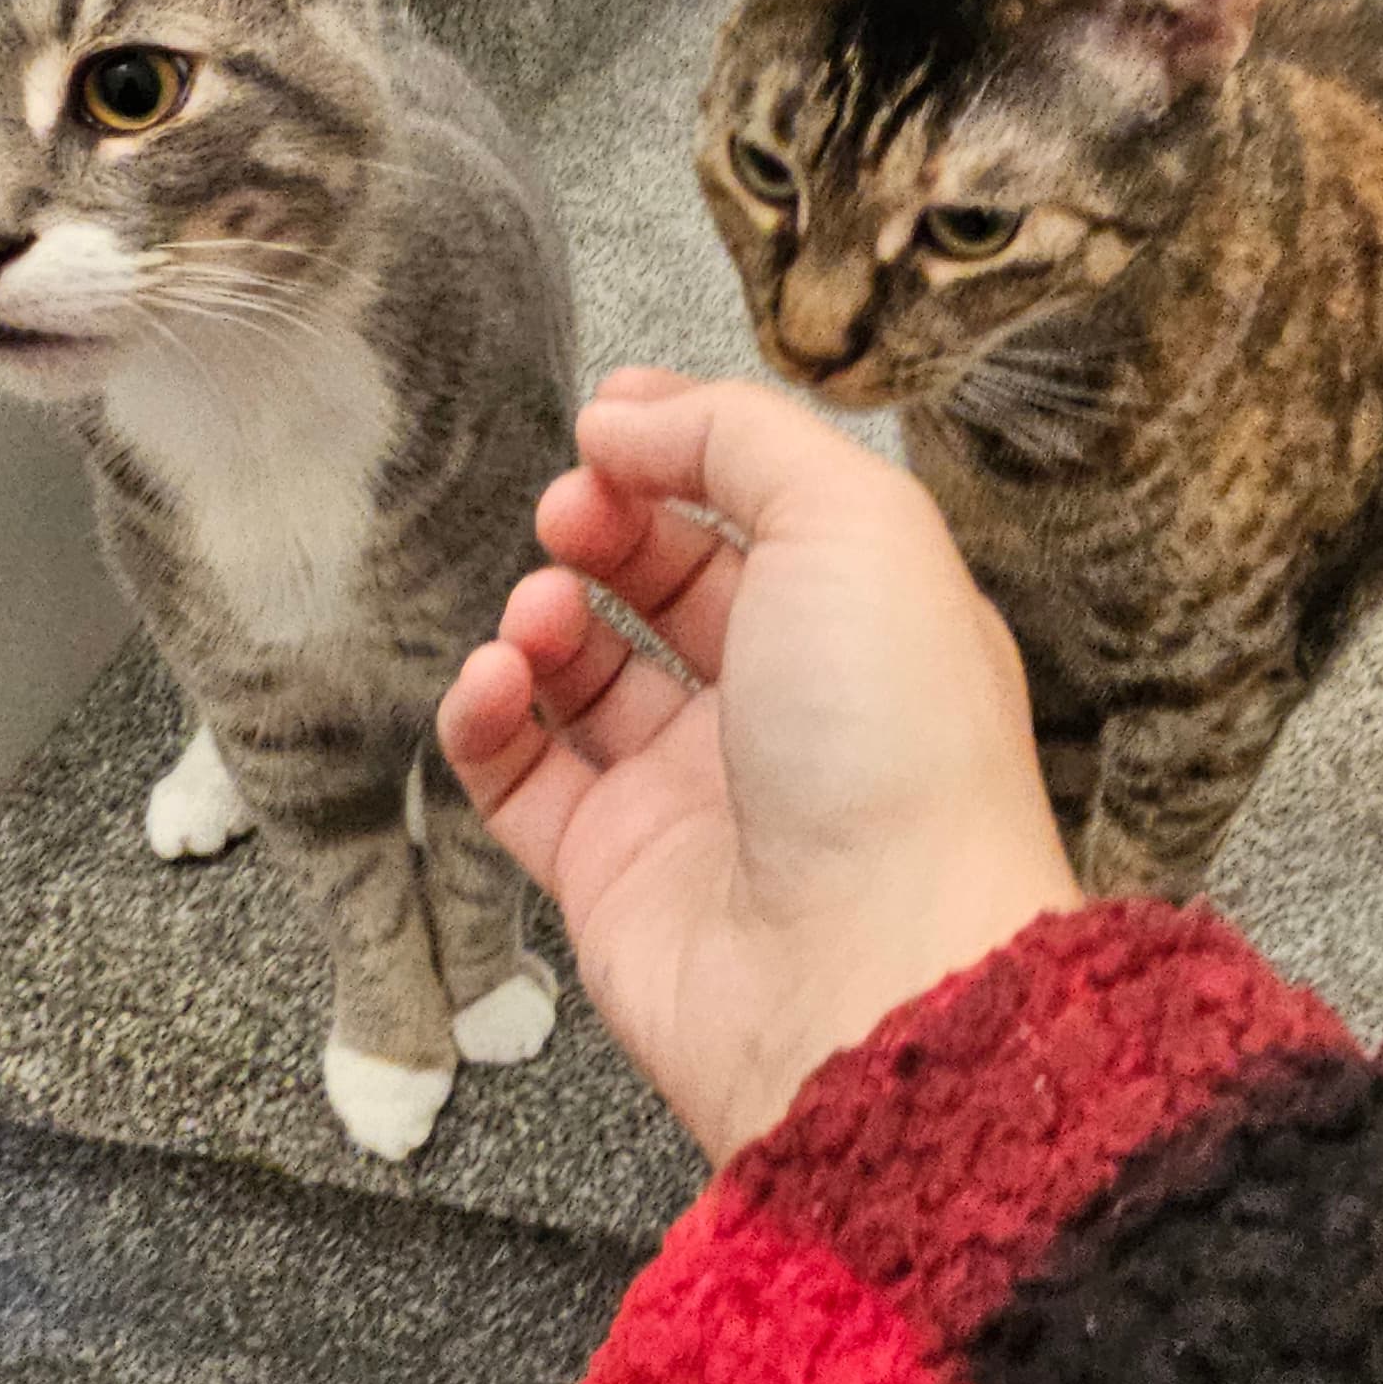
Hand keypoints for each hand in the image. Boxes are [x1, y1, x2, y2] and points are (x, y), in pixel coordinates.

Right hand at [438, 371, 1080, 1162]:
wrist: (870, 968)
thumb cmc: (895, 746)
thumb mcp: (854, 521)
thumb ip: (741, 437)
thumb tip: (627, 414)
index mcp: (866, 622)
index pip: (760, 513)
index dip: (678, 455)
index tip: (607, 424)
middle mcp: (787, 708)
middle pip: (668, 585)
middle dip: (603, 527)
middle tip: (570, 509)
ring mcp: (694, 795)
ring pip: (582, 675)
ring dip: (543, 616)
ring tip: (544, 609)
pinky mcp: (609, 875)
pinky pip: (515, 775)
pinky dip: (487, 717)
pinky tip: (496, 679)